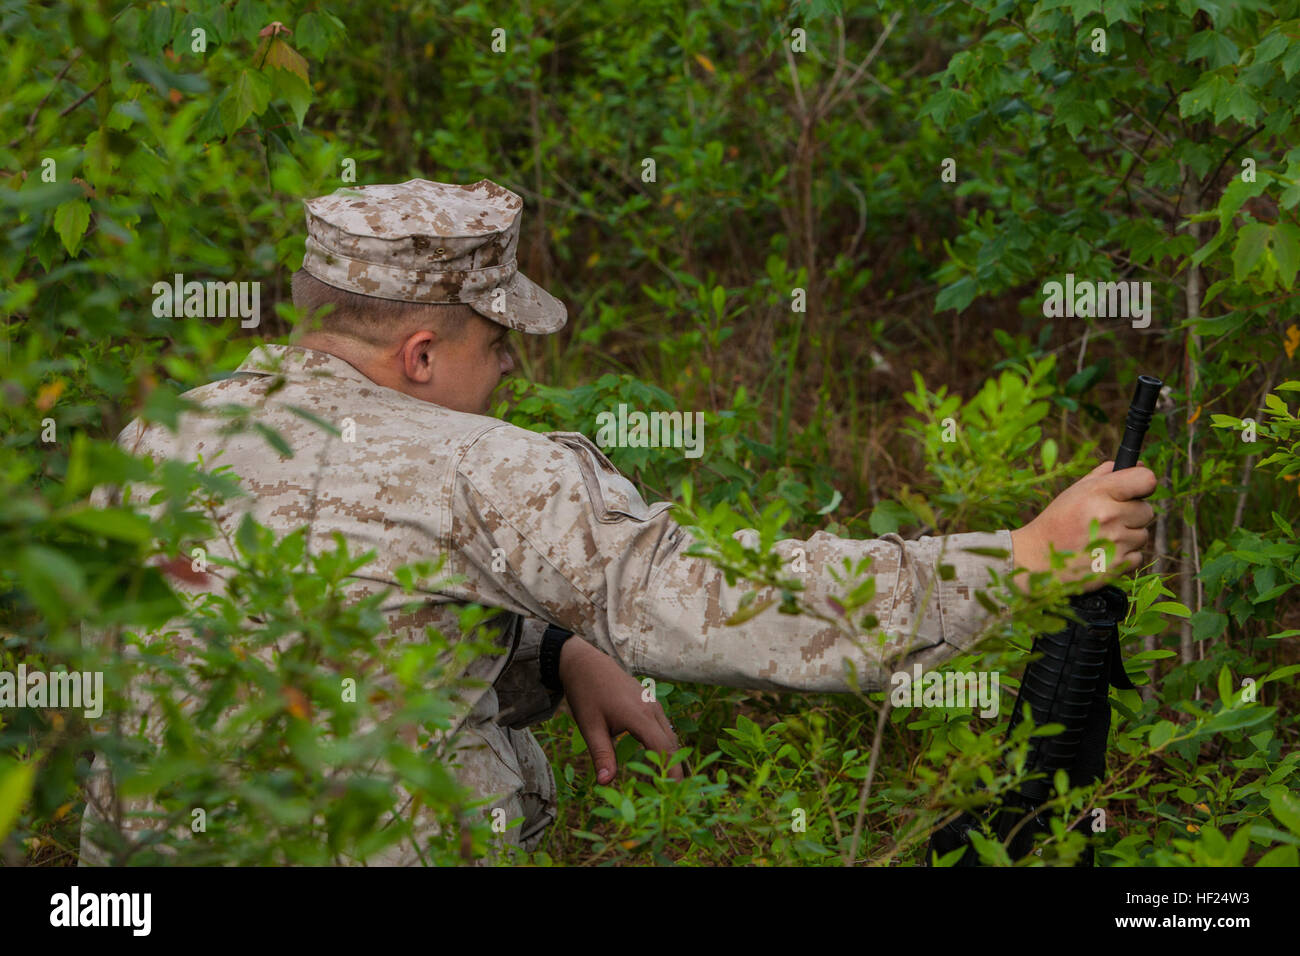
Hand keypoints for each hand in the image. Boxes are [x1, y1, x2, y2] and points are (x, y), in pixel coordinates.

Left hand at [556, 637, 683, 783]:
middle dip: (674, 770)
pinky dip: (665, 747)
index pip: (663, 750)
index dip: (669, 773)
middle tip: (671, 796)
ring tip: (666, 783)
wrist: (586, 664)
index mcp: (639, 715)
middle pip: (672, 745)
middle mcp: (652, 709)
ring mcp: (653, 704)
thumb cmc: (586, 694)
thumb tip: (605, 783)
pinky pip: (665, 728)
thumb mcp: (589, 727)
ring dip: (671, 759)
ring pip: (670, 736)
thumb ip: (601, 754)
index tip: (670, 794)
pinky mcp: (650, 703)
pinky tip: (658, 761)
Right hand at [1010, 459, 1156, 585]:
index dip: (1144, 485)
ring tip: (1101, 538)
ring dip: (1127, 536)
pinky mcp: (1116, 565)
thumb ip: (1106, 475)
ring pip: (1143, 535)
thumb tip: (1140, 465)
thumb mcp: (1076, 491)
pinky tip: (1101, 553)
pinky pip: (1137, 556)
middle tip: (1108, 519)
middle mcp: (1109, 516)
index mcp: (1098, 493)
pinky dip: (1123, 556)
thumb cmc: (1058, 521)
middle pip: (1147, 511)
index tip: (1137, 491)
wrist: (1037, 559)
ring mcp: (1114, 542)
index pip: (1146, 480)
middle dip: (1132, 514)